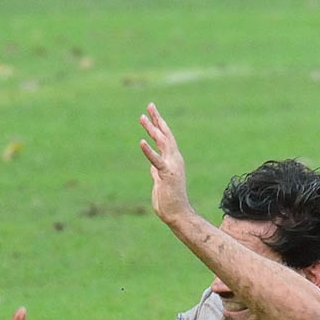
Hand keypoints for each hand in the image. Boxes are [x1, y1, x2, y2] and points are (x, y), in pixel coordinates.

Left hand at [138, 103, 194, 227]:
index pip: (166, 138)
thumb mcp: (160, 181)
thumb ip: (157, 171)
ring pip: (162, 143)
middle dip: (157, 120)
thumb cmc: (170, 199)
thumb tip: (152, 166)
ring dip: (152, 130)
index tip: (152, 112)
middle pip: (165, 135)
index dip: (159, 124)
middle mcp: (175, 159)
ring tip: (142, 118)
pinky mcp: (167, 174)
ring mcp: (172, 166)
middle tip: (150, 105)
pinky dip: (149, 151)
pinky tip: (141, 142)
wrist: (178, 213)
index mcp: (173, 160)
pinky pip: (156, 160)